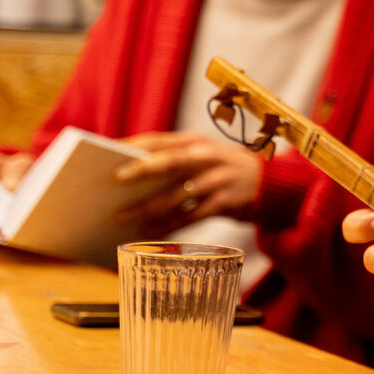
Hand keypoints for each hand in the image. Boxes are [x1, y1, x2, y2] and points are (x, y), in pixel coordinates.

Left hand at [112, 131, 262, 233]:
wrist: (268, 184)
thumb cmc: (220, 170)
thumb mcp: (201, 155)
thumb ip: (171, 160)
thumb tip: (127, 175)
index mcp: (195, 141)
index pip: (158, 140)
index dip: (132, 146)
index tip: (106, 153)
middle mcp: (206, 157)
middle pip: (170, 161)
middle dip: (141, 170)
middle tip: (115, 179)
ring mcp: (218, 179)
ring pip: (177, 195)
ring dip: (148, 208)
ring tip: (122, 218)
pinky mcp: (225, 202)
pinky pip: (191, 216)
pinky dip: (169, 225)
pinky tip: (150, 232)